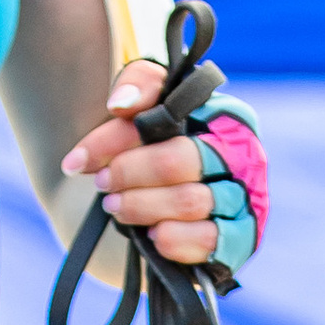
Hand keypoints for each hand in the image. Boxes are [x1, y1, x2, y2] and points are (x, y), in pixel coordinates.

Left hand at [63, 61, 267, 269]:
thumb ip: (138, 85)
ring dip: (141, 207)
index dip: (116, 140)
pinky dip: (171, 238)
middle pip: (178, 161)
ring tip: (116, 208)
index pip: (168, 117)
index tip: (77, 161)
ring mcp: (247, 199)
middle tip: (103, 184)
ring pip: (189, 202)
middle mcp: (244, 154)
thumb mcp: (146, 106)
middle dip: (129, 174)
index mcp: (225, 115)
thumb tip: (120, 104)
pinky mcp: (242, 240)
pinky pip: (206, 240)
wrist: (165, 207)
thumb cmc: (156, 149)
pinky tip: (151, 234)